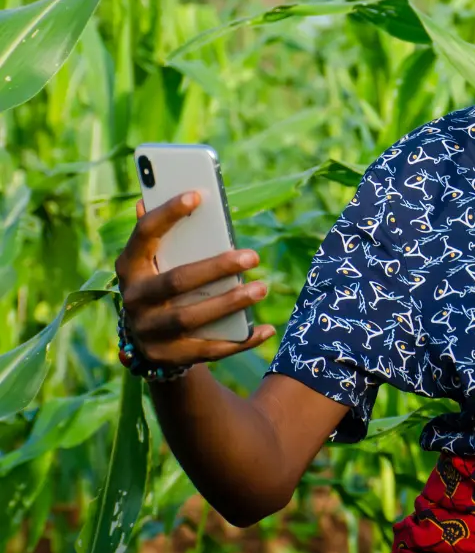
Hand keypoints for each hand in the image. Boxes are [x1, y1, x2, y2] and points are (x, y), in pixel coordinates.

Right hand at [115, 191, 275, 368]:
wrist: (150, 343)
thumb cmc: (161, 284)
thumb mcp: (154, 261)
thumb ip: (158, 236)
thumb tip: (146, 199)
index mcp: (130, 267)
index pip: (145, 235)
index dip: (167, 214)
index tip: (198, 195)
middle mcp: (134, 300)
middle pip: (176, 281)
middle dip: (216, 268)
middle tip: (253, 256)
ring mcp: (149, 332)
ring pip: (191, 317)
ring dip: (230, 303)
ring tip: (261, 288)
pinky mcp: (169, 357)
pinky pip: (209, 350)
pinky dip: (240, 340)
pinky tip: (266, 329)